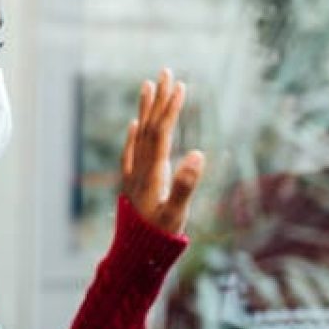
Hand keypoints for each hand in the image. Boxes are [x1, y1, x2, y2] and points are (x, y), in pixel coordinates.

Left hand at [120, 68, 204, 234]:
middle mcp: (140, 168)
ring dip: (146, 110)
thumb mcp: (176, 214)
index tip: (178, 85)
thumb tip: (198, 153)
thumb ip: (186, 185)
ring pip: (140, 135)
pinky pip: (131, 152)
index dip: (169, 109)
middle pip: (150, 127)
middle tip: (165, 71)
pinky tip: (135, 124)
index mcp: (152, 172)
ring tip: (148, 85)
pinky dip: (134, 135)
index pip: (161, 132)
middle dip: (158, 99)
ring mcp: (134, 175)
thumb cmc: (157, 238)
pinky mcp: (131, 184)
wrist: (133, 257)